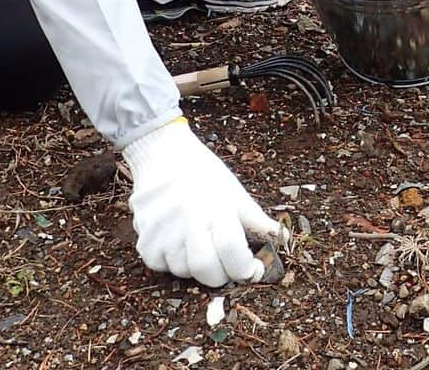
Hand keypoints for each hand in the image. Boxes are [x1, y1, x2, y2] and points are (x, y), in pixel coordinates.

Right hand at [124, 119, 282, 287]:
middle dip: (223, 273)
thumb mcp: (234, 192)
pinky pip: (161, 266)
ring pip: (185, 272)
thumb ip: (257, 220)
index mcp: (216, 210)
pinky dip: (172, 260)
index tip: (253, 268)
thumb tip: (283, 239)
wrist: (162, 154)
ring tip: (198, 238)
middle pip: (209, 273)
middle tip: (225, 259)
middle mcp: (188, 224)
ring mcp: (163, 234)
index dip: (247, 269)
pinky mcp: (144, 241)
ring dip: (196, 265)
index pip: (234, 255)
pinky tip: (177, 238)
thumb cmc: (203, 172)